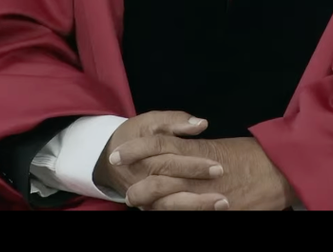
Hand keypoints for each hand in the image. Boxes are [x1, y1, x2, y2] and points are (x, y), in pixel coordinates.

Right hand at [91, 112, 225, 207]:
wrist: (111, 160)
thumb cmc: (135, 135)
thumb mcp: (150, 121)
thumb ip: (175, 120)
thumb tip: (201, 124)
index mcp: (140, 157)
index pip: (167, 161)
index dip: (192, 164)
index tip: (216, 164)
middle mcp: (140, 180)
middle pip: (168, 184)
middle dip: (195, 180)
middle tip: (221, 177)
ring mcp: (144, 197)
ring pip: (169, 205)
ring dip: (195, 205)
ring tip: (222, 202)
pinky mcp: (149, 206)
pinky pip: (169, 211)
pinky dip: (189, 211)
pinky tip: (210, 209)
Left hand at [118, 136, 297, 210]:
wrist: (280, 171)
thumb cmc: (252, 157)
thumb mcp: (220, 147)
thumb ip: (196, 148)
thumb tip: (176, 147)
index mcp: (199, 150)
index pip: (159, 144)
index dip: (136, 149)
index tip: (118, 153)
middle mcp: (198, 172)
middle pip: (157, 177)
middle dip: (138, 184)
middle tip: (127, 190)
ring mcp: (205, 194)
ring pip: (167, 201)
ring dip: (151, 204)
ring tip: (139, 204)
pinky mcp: (216, 209)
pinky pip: (187, 213)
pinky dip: (173, 213)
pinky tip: (162, 213)